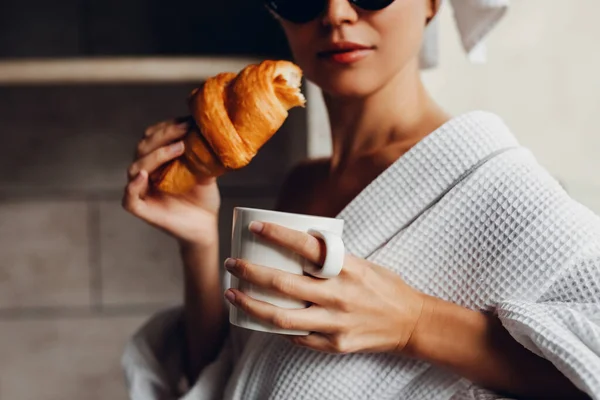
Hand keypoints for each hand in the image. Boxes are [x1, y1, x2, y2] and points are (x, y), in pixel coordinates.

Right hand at [122, 117, 220, 246]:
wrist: (206, 226)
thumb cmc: (202, 199)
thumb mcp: (206, 172)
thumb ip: (201, 154)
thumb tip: (207, 129)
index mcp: (158, 161)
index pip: (153, 137)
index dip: (167, 127)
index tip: (187, 122)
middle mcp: (147, 173)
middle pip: (143, 148)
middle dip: (163, 136)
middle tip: (185, 130)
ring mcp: (142, 191)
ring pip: (135, 168)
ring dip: (155, 155)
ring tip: (178, 148)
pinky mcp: (142, 210)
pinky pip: (129, 198)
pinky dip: (133, 186)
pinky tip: (145, 176)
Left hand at [223, 222, 425, 353]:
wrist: (411, 323)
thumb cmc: (384, 286)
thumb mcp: (361, 262)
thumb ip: (331, 257)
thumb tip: (296, 245)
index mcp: (347, 268)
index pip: (306, 246)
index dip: (277, 235)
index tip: (254, 228)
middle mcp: (338, 294)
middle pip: (282, 284)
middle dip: (250, 273)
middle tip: (233, 264)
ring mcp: (335, 322)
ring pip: (281, 317)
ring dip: (251, 305)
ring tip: (233, 295)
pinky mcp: (335, 344)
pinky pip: (297, 337)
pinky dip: (277, 328)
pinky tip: (262, 319)